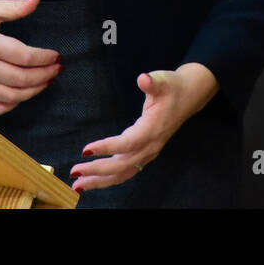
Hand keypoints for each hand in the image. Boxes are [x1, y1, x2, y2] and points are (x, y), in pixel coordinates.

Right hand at [0, 0, 60, 115]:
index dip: (44, 58)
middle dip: (44, 75)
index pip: (23, 56)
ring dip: (33, 92)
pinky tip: (22, 94)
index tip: (56, 56)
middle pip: (20, 79)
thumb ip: (14, 6)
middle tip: (56, 69)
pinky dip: (12, 105)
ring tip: (45, 81)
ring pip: (10, 97)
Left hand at [69, 63, 217, 192]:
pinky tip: (94, 180)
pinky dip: (109, 178)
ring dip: (101, 180)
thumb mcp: (164, 80)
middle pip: (122, 165)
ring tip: (78, 185)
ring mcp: (148, 153)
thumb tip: (144, 78)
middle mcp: (150, 146)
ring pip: (123, 173)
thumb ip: (153, 82)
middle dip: (97, 170)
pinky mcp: (145, 154)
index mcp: (152, 130)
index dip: (107, 148)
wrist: (189, 96)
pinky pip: (126, 172)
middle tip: (74, 171)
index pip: (127, 144)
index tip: (85, 150)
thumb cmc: (172, 88)